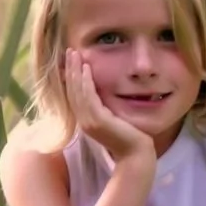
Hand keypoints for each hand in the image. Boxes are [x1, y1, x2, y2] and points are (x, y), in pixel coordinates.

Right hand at [65, 49, 154, 163]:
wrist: (136, 154)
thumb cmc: (129, 137)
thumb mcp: (113, 118)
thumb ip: (105, 108)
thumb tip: (104, 92)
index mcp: (85, 120)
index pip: (73, 95)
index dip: (71, 77)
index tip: (71, 61)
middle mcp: (84, 121)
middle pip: (72, 90)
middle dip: (70, 70)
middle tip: (69, 52)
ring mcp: (89, 121)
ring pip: (77, 91)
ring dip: (75, 71)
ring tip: (75, 55)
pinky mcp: (97, 121)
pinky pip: (88, 97)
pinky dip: (86, 81)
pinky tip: (86, 68)